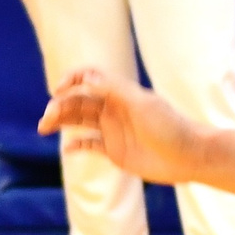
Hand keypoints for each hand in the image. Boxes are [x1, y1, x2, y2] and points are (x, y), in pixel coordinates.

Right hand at [38, 66, 204, 181]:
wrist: (189, 157)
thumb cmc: (171, 127)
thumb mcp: (143, 105)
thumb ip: (114, 90)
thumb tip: (86, 77)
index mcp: (120, 93)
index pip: (90, 78)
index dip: (72, 79)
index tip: (58, 90)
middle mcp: (114, 109)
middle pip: (79, 101)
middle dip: (60, 106)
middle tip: (47, 119)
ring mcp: (113, 130)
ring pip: (79, 122)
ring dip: (61, 122)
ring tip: (44, 128)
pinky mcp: (114, 151)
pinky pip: (89, 145)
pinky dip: (76, 145)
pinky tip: (67, 149)